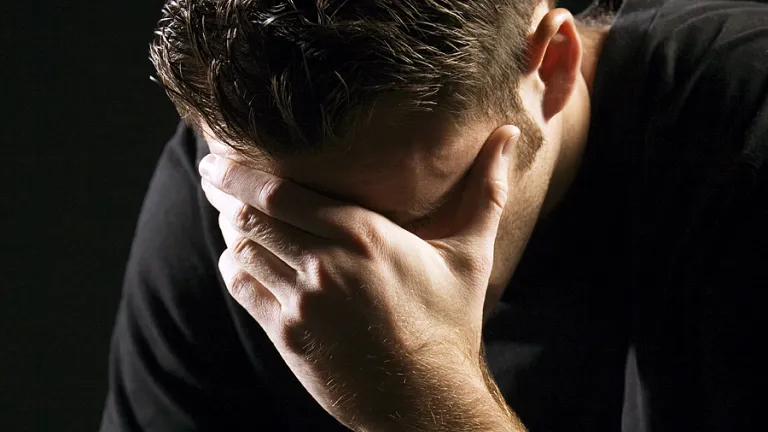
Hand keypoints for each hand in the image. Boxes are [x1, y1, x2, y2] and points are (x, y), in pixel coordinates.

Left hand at [199, 125, 521, 430]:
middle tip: (210, 177)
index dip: (241, 173)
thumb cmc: (449, 323)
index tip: (219, 158)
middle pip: (254, 216)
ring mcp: (304, 302)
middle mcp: (327, 264)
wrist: (426, 398)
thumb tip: (510, 137)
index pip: (282, 192)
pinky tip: (240, 261)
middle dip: (226, 193)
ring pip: (244, 250)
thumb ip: (486, 192)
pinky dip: (235, 269)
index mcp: (365, 236)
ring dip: (233, 230)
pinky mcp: (290, 336)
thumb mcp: (470, 254)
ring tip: (227, 215)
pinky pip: (244, 290)